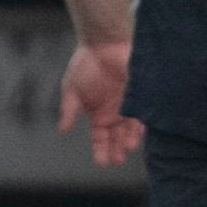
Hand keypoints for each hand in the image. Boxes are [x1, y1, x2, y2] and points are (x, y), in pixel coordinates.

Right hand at [59, 40, 140, 167]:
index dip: (101, 151)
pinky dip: (142, 126)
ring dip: (130, 140)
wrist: (105, 44)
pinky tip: (140, 134)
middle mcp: (114, 113)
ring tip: (128, 147)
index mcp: (97, 114)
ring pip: (131, 130)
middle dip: (117, 150)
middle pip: (117, 138)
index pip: (100, 139)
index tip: (102, 162)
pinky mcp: (141, 97)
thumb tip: (62, 130)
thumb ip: (69, 110)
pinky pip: (144, 115)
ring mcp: (128, 106)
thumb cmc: (85, 64)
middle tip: (118, 160)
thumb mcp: (72, 89)